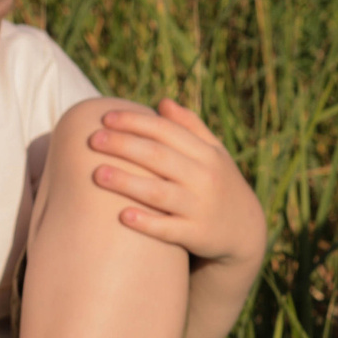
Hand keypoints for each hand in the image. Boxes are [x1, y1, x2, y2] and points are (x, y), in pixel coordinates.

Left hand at [87, 100, 266, 264]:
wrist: (245, 230)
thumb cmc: (220, 184)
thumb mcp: (215, 153)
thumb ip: (191, 128)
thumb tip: (163, 102)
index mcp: (207, 154)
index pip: (167, 131)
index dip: (136, 122)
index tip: (106, 118)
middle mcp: (205, 178)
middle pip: (159, 157)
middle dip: (124, 146)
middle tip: (92, 141)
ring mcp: (201, 207)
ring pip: (159, 193)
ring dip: (127, 182)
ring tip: (97, 174)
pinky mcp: (197, 235)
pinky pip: (168, 229)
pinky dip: (147, 223)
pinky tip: (123, 216)